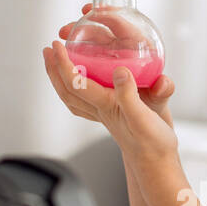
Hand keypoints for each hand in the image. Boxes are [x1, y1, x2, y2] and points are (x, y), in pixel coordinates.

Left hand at [44, 24, 177, 168]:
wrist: (158, 161)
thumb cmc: (153, 142)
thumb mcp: (143, 116)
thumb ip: (130, 95)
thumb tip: (120, 71)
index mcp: (106, 105)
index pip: (76, 82)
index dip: (64, 63)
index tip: (58, 44)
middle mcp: (101, 109)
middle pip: (67, 90)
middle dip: (55, 69)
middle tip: (48, 49)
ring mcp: (105, 114)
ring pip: (73, 96)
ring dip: (60, 78)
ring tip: (55, 61)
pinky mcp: (114, 114)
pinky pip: (86, 101)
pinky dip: (78, 88)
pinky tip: (81, 80)